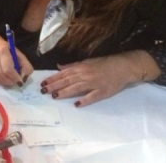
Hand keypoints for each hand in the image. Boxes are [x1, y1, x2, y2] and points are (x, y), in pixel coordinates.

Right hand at [0, 33, 33, 86]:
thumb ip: (26, 67)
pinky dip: (1, 81)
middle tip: (16, 83)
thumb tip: (23, 79)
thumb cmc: (10, 53)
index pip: (8, 69)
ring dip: (7, 82)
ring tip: (12, 81)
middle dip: (11, 82)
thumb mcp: (21, 57)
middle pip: (2, 75)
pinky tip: (5, 78)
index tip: (20, 82)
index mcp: (3, 51)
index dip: (15, 77)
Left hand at [40, 52, 154, 106]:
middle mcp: (85, 75)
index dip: (52, 78)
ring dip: (65, 92)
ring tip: (55, 96)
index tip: (43, 83)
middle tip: (44, 91)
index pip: (63, 74)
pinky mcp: (103, 91)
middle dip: (54, 86)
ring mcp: (94, 83)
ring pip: (76, 88)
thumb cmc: (104, 64)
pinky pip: (92, 97)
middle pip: (67, 81)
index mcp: (81, 67)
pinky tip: (76, 104)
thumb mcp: (87, 61)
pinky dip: (84, 100)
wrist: (123, 66)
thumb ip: (72, 66)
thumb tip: (59, 66)